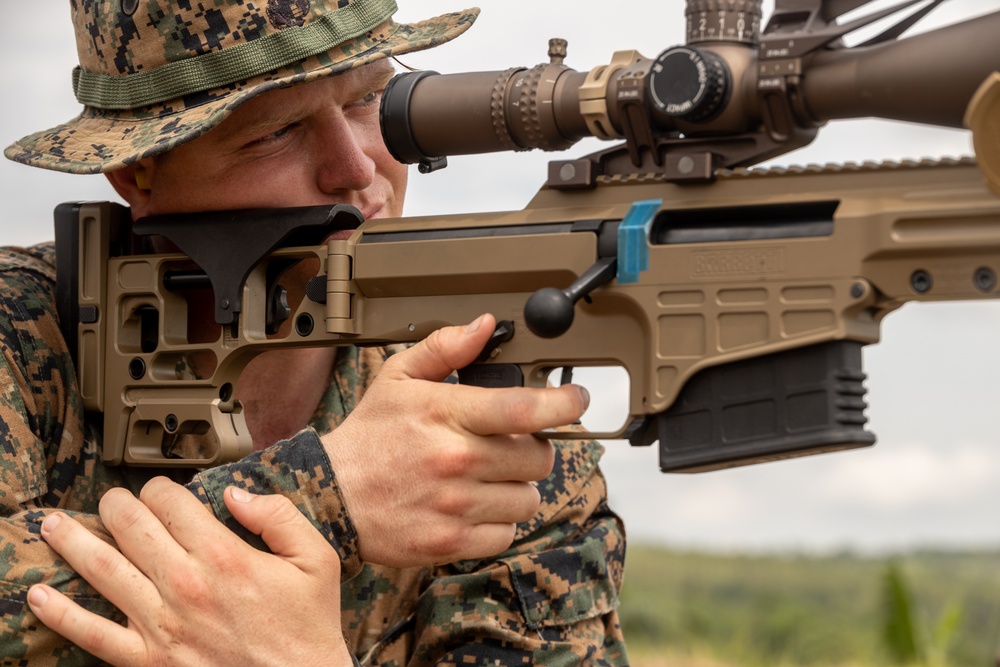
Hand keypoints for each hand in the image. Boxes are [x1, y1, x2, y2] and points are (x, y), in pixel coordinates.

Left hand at [28, 477, 352, 666]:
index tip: (161, 490)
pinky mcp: (147, 660)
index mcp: (225, 556)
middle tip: (113, 499)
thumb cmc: (308, 626)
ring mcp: (161, 624)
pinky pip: (91, 634)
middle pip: (131, 527)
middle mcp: (185, 585)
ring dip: (73, 542)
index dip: (161, 487)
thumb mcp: (318, 559)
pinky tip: (37, 597)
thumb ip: (279, 516)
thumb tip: (236, 493)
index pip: (172, 503)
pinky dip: (60, 614)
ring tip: (55, 526)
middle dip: (116, 504)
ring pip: (102, 570)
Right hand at [324, 313, 588, 566]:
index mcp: (447, 415)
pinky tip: (476, 506)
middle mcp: (456, 460)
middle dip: (534, 449)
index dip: (562, 403)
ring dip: (518, 488)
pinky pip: (507, 534)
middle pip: (538, 458)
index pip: (524, 409)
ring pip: (528, 498)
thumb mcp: (397, 378)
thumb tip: (485, 326)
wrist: (329, 497)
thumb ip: (444, 348)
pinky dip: (499, 522)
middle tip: (511, 446)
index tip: (575, 399)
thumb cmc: (368, 436)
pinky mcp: (450, 542)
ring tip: (489, 478)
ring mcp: (455, 505)